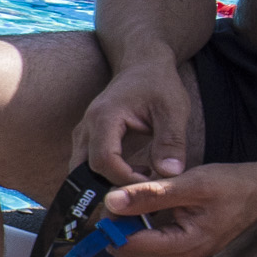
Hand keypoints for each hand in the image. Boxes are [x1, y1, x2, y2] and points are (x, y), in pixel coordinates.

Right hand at [74, 59, 194, 186]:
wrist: (142, 66)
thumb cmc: (158, 84)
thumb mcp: (174, 110)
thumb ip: (171, 141)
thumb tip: (170, 174)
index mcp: (104, 118)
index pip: (104, 161)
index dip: (126, 179)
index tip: (152, 184)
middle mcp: (86, 128)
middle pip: (86, 171)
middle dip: (114, 187)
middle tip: (145, 191)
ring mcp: (82, 135)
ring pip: (82, 172)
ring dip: (108, 183)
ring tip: (141, 181)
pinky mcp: (87, 140)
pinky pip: (87, 166)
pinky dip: (107, 177)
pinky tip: (135, 174)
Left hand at [100, 161, 256, 256]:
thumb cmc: (232, 187)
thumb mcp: (189, 184)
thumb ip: (149, 194)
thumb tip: (113, 201)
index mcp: (184, 247)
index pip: (128, 247)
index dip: (115, 223)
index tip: (116, 199)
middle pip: (127, 254)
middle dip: (118, 227)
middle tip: (125, 197)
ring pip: (133, 252)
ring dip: (127, 228)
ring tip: (139, 200)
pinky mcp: (178, 252)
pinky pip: (145, 247)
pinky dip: (138, 229)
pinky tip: (147, 208)